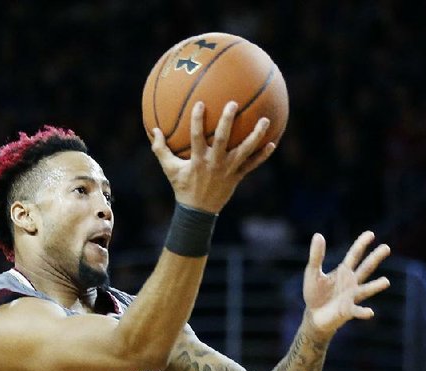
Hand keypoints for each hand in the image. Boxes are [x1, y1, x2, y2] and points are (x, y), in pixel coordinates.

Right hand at [151, 101, 274, 212]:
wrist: (198, 211)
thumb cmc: (182, 186)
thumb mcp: (169, 169)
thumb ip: (160, 149)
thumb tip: (153, 129)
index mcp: (198, 160)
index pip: (196, 136)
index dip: (198, 120)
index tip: (201, 103)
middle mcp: (214, 163)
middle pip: (222, 139)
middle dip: (227, 121)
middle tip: (233, 103)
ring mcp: (228, 170)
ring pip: (244, 150)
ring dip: (255, 136)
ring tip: (265, 120)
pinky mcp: (237, 177)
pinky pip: (252, 165)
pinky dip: (262, 155)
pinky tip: (272, 143)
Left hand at [303, 231, 390, 337]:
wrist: (314, 316)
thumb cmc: (315, 294)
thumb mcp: (312, 273)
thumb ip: (316, 256)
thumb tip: (318, 235)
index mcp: (343, 271)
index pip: (354, 255)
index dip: (362, 244)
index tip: (371, 234)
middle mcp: (351, 282)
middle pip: (366, 268)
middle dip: (375, 258)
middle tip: (386, 248)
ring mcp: (352, 296)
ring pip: (366, 289)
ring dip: (375, 286)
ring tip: (386, 281)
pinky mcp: (347, 311)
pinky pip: (357, 311)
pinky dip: (363, 312)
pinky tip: (370, 312)